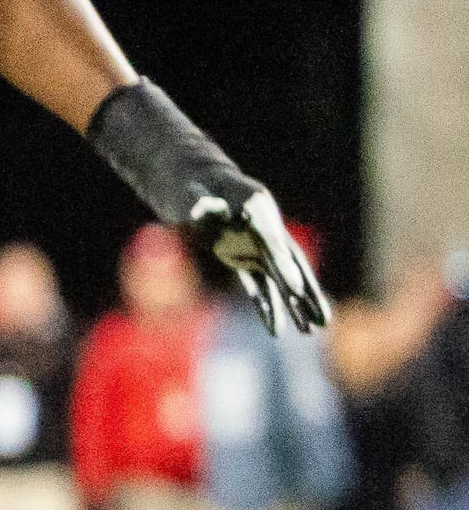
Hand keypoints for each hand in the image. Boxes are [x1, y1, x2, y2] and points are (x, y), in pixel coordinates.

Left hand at [86, 80, 329, 331]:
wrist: (187, 179)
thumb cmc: (186, 185)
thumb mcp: (189, 193)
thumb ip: (199, 203)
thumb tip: (204, 211)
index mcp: (256, 209)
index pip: (273, 242)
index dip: (283, 265)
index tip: (293, 288)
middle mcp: (263, 228)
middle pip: (289, 264)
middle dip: (305, 293)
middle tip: (323, 321)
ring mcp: (255, 244)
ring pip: (280, 278)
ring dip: (296, 305)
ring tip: (314, 331)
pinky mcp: (244, 256)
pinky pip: (259, 284)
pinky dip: (267, 305)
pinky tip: (275, 329)